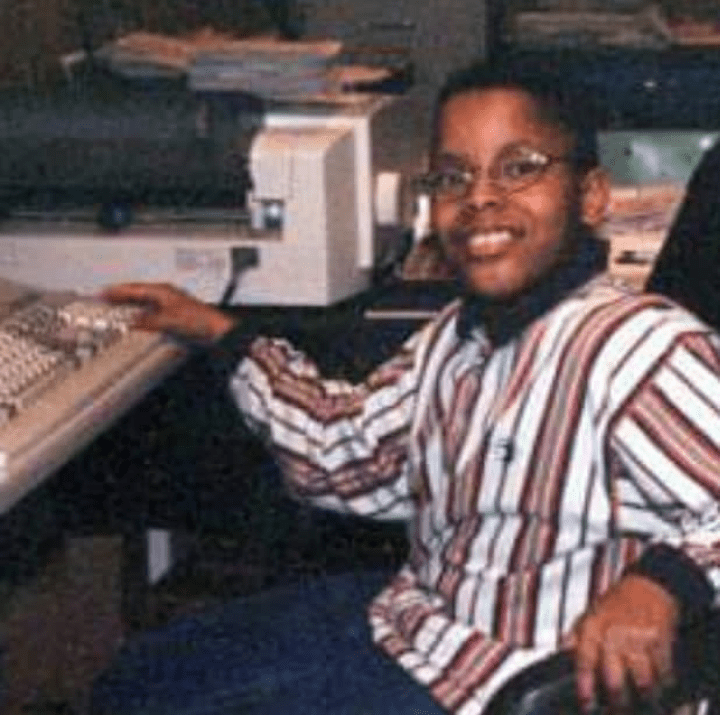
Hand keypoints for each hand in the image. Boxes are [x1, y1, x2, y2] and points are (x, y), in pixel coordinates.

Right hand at [101, 283, 235, 342]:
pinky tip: (136, 321)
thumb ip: (148, 321)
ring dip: (129, 305)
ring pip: (143, 302)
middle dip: (119, 296)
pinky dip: (139, 315)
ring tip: (114, 309)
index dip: (116, 291)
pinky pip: (150, 312)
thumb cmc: (200, 320)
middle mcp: (166, 295)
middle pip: (137, 293)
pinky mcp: (173, 315)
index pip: (134, 288)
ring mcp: (169, 304)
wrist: (218, 330)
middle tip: (103, 299)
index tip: (102, 293)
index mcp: (163, 290)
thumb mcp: (169, 320)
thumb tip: (132, 322)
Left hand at [566, 574, 679, 711]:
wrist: (648, 585)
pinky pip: (663, 671)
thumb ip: (576, 635)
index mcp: (593, 626)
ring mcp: (638, 638)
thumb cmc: (617, 601)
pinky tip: (661, 681)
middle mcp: (614, 633)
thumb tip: (563, 654)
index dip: (585, 686)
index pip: (584, 661)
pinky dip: (663, 680)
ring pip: (642, 681)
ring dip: (644, 693)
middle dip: (617, 698)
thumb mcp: (589, 613)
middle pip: (615, 679)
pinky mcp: (661, 641)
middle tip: (618, 705)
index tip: (587, 703)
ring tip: (643, 697)